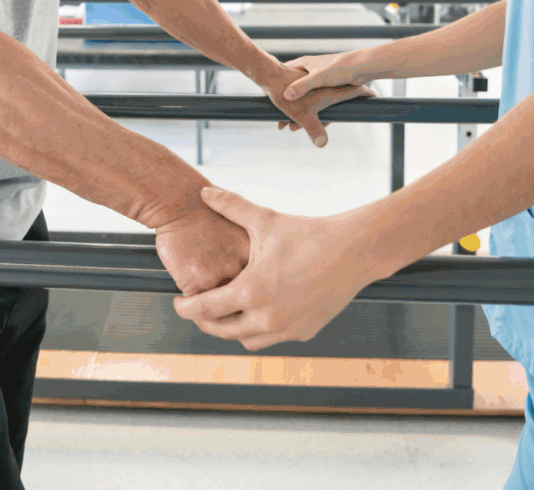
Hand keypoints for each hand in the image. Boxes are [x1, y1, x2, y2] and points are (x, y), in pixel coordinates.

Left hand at [172, 187, 375, 350]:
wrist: (354, 251)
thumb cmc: (310, 234)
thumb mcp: (266, 219)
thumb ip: (231, 207)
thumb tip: (204, 192)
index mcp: (251, 291)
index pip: (205, 310)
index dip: (186, 308)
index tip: (179, 302)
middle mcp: (266, 317)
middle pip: (221, 331)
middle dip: (205, 322)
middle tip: (198, 310)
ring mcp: (286, 329)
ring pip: (246, 340)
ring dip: (232, 329)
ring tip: (227, 312)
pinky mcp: (304, 333)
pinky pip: (272, 338)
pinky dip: (260, 329)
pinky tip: (259, 311)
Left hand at [259, 62, 373, 147]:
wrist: (267, 75)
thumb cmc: (284, 92)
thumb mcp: (301, 113)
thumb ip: (314, 128)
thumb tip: (322, 144)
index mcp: (329, 92)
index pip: (353, 91)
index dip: (364, 94)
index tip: (374, 95)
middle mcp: (323, 86)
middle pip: (335, 100)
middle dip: (326, 118)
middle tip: (330, 119)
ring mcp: (311, 84)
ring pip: (318, 102)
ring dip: (307, 118)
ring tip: (291, 127)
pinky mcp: (300, 84)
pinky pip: (305, 100)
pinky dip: (298, 111)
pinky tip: (284, 121)